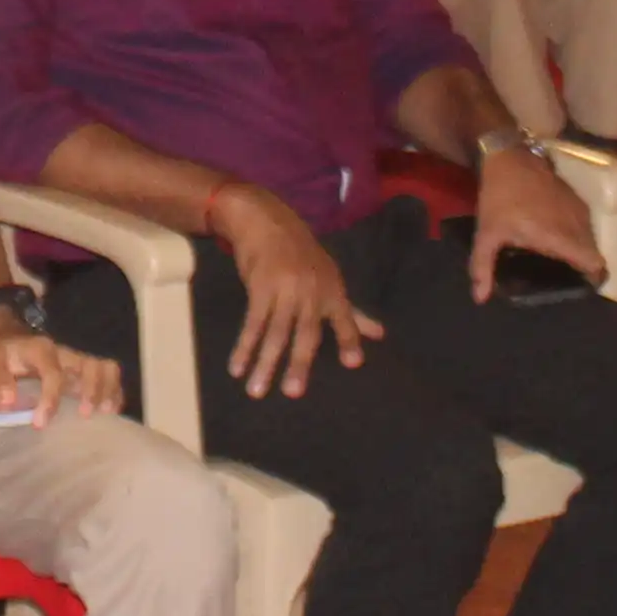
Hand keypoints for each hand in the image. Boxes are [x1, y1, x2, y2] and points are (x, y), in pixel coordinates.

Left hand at [0, 320, 116, 420]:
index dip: (50, 399)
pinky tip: (111, 412)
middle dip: (92, 390)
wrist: (8, 337)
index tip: (40, 424)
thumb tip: (8, 402)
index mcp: (40, 350)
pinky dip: (113, 391)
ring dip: (108, 390)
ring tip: (105, 414)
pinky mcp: (82, 370)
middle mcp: (63, 354)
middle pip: (89, 365)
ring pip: (103, 367)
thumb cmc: (0, 354)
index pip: (52, 373)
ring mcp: (75, 362)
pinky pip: (107, 374)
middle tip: (85, 415)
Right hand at [206, 186, 379, 396]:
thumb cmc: (303, 256)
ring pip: (275, 333)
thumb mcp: (331, 279)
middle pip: (306, 333)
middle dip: (300, 363)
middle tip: (293, 393)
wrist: (267, 222)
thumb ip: (352, 314)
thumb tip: (380, 336)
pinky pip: (252, 323)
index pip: (345, 319)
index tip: (354, 364)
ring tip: (256, 391)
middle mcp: (312, 292)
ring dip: (265, 363)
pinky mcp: (260, 288)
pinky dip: (244, 347)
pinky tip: (236, 368)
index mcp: (333, 291)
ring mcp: (285, 290)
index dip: (349, 339)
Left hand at [463, 146, 603, 293]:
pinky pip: (586, 223)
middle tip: (567, 276)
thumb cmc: (499, 198)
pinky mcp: (577, 198)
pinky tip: (559, 236)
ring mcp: (579, 209)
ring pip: (591, 238)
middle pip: (594, 254)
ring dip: (582, 249)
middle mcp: (576, 224)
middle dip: (585, 267)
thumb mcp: (486, 233)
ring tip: (562, 258)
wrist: (509, 157)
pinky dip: (578, 233)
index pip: (594, 263)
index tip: (580, 286)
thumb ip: (482, 267)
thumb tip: (480, 298)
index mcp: (559, 237)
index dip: (593, 278)